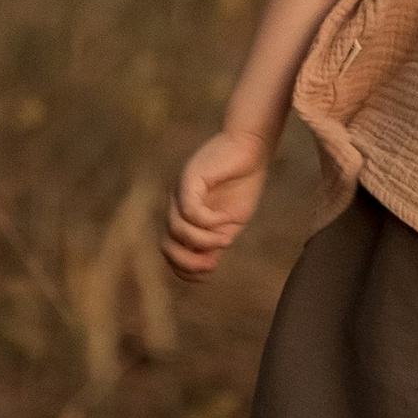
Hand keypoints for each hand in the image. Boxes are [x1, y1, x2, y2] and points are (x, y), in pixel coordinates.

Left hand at [165, 127, 271, 277]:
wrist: (251, 148)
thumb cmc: (243, 182)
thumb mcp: (229, 222)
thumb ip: (215, 242)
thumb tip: (206, 265)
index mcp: (186, 218)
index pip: (171, 251)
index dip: (185, 269)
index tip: (211, 269)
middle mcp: (177, 206)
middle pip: (166, 245)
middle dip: (187, 262)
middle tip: (212, 262)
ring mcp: (180, 192)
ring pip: (178, 230)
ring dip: (204, 241)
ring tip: (225, 238)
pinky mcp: (189, 179)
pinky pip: (190, 212)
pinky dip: (208, 222)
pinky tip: (224, 220)